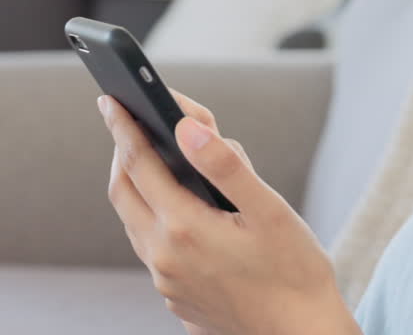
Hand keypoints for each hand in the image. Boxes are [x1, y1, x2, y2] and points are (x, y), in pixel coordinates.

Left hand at [99, 89, 358, 334]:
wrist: (301, 333)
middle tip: (126, 122)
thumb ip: (226, 166)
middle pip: (124, 192)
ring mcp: (166, 281)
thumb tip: (186, 128)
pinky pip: (150, 247)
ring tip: (150, 158)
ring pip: (134, 221)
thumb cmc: (295, 271)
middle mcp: (164, 257)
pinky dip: (152, 215)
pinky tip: (176, 208)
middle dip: (122, 153)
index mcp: (185, 228)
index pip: (140, 164)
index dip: (124, 128)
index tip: (111, 100)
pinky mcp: (175, 296)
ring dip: (136, 185)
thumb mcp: (270, 211)